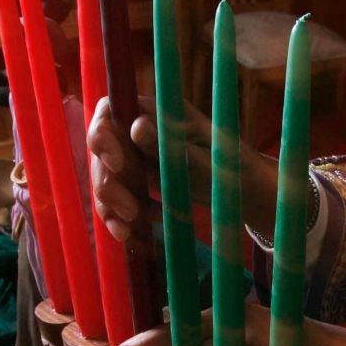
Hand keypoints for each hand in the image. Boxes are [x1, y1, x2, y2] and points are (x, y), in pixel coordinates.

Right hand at [87, 94, 277, 242]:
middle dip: (109, 181)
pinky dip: (118, 219)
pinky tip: (130, 234)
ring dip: (111, 204)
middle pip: (101, 150)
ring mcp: (136, 159)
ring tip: (133, 226)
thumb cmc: (231, 167)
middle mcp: (138, 132)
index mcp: (155, 113)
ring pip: (106, 177)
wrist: (244, 193)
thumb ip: (172, 146)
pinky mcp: (138, 185)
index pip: (109, 111)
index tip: (117, 164)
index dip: (102, 135)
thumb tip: (136, 126)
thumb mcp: (205, 159)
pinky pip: (116, 200)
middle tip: (131, 211)